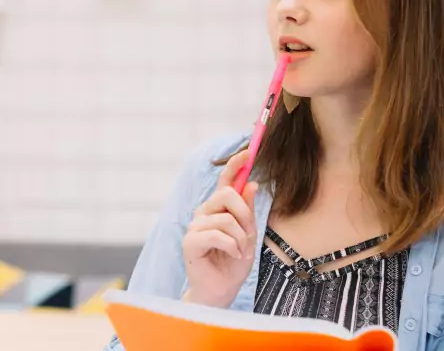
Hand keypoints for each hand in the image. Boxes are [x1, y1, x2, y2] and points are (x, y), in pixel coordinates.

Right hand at [181, 150, 258, 308]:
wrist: (221, 291)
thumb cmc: (233, 264)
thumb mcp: (248, 234)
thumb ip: (248, 211)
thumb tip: (252, 184)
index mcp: (218, 209)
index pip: (225, 180)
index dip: (236, 164)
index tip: (249, 152)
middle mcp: (204, 213)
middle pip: (227, 194)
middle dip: (245, 215)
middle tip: (249, 235)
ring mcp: (195, 226)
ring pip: (227, 218)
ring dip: (241, 238)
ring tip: (239, 251)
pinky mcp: (190, 241)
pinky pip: (219, 235)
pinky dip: (232, 247)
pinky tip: (232, 256)